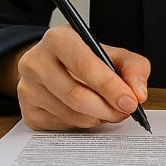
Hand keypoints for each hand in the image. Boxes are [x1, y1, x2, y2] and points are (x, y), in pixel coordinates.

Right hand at [15, 24, 150, 130]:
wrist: (54, 66)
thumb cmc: (86, 59)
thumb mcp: (113, 53)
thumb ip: (133, 67)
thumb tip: (138, 93)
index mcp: (58, 38)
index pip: (84, 65)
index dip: (110, 86)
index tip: (130, 101)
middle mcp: (36, 62)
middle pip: (76, 95)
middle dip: (107, 108)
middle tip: (125, 112)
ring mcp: (28, 88)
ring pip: (71, 115)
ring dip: (98, 118)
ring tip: (109, 110)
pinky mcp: (28, 112)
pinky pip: (62, 127)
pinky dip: (82, 124)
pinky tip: (88, 112)